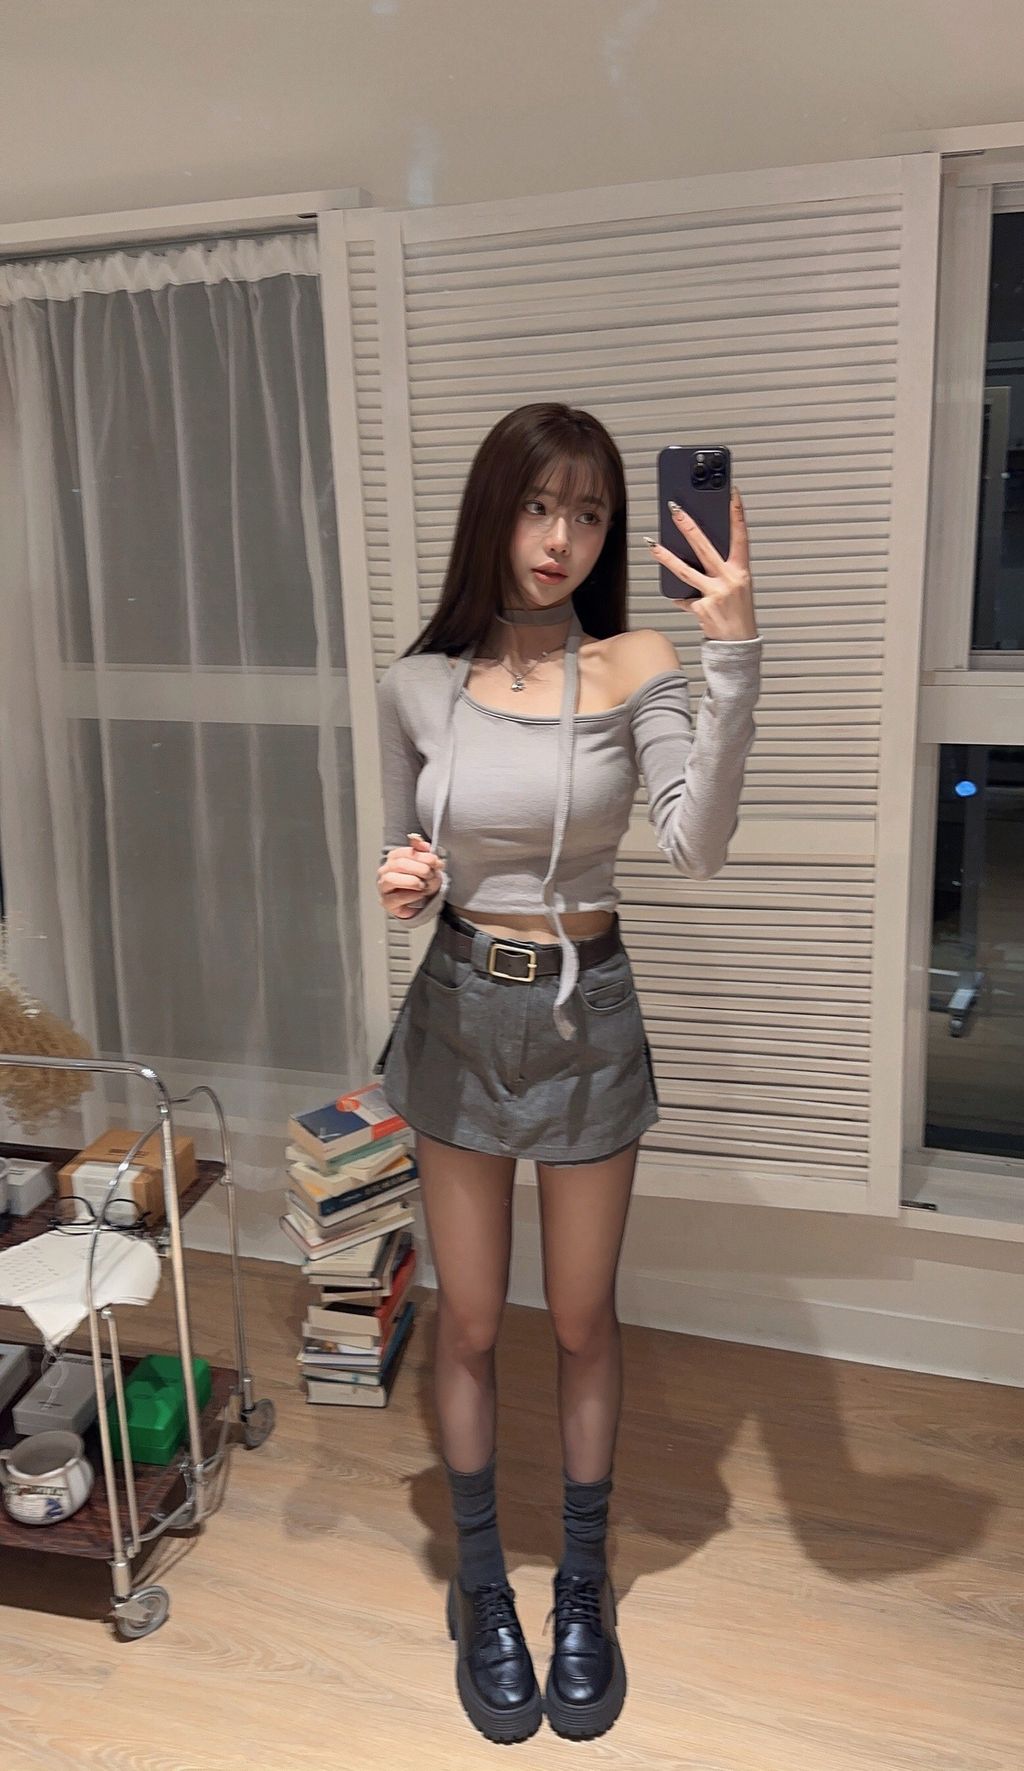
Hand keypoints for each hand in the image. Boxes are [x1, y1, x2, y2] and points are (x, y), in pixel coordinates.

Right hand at [377, 831, 443, 918]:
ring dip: (412, 881)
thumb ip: (421, 849)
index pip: (406, 852)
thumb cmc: (421, 880)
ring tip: (423, 885)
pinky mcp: (386, 902)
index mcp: (394, 858)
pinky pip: (395, 898)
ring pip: (391, 879)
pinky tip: (419, 894)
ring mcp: (384, 886)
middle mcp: (385, 870)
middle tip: (431, 874)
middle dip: (419, 869)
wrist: (421, 902)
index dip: (423, 856)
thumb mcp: (425, 863)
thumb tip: (415, 837)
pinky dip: (411, 895)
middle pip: (399, 864)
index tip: (436, 862)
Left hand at [644, 485, 758, 640]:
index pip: (740, 536)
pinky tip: (687, 603)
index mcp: (741, 571)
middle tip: (675, 510)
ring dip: (666, 556)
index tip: (732, 494)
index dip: (737, 514)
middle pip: (704, 547)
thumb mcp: (737, 587)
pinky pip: (685, 599)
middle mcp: (729, 579)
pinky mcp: (702, 607)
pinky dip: (684, 600)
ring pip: (685, 571)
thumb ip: (721, 571)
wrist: (738, 644)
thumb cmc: (738, 614)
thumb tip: (698, 559)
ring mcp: (715, 594)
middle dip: (688, 526)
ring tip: (651, 545)